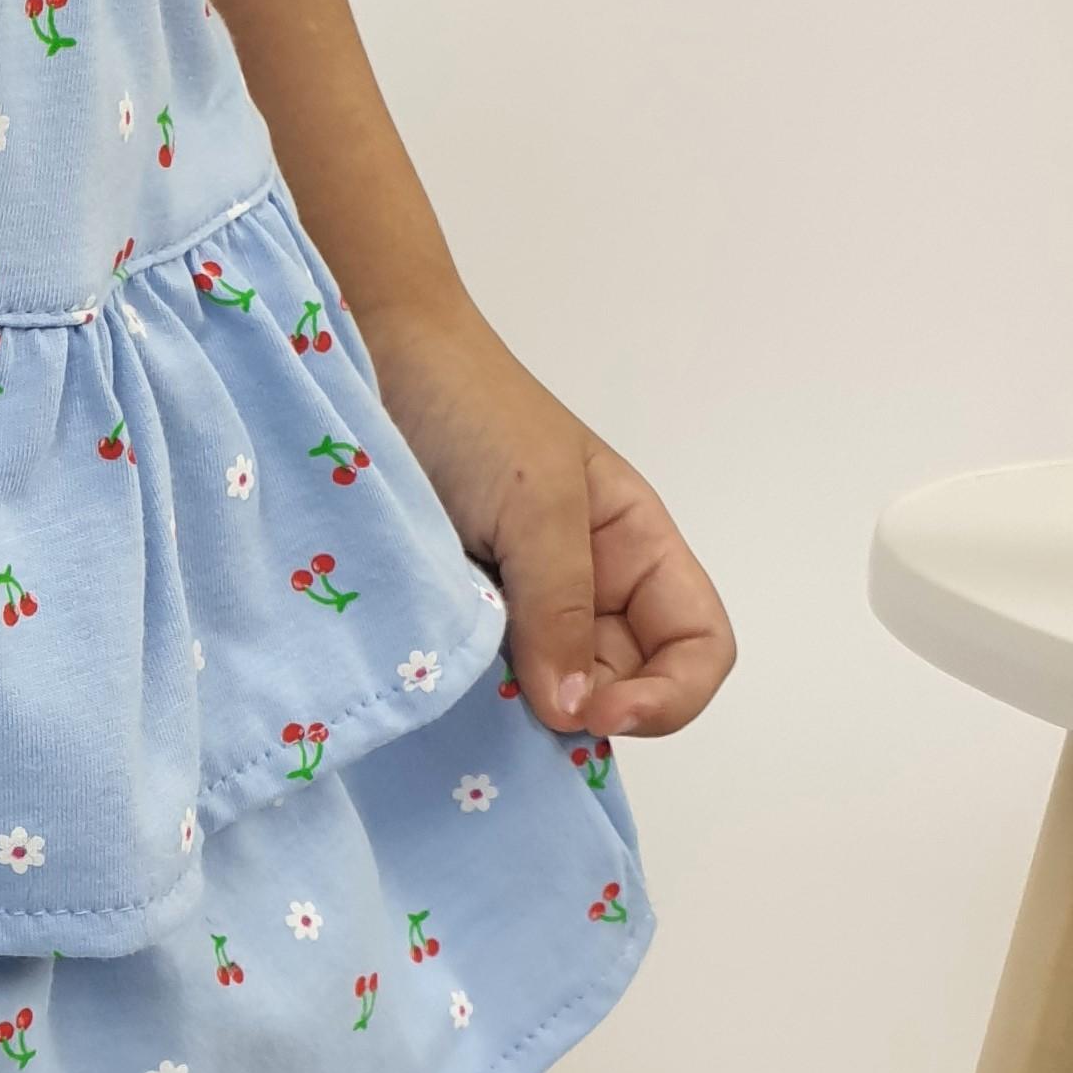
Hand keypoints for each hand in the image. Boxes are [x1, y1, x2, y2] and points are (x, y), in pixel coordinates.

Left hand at [363, 294, 735, 739]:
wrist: (375, 358)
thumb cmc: (472, 411)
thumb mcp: (536, 504)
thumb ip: (561, 607)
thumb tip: (574, 712)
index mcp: (635, 549)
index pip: (697, 646)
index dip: (670, 696)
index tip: (597, 714)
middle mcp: (589, 586)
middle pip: (624, 686)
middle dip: (585, 711)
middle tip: (519, 709)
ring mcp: (519, 605)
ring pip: (550, 694)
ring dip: (523, 708)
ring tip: (474, 692)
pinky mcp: (457, 616)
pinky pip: (483, 679)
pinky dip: (472, 695)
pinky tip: (444, 688)